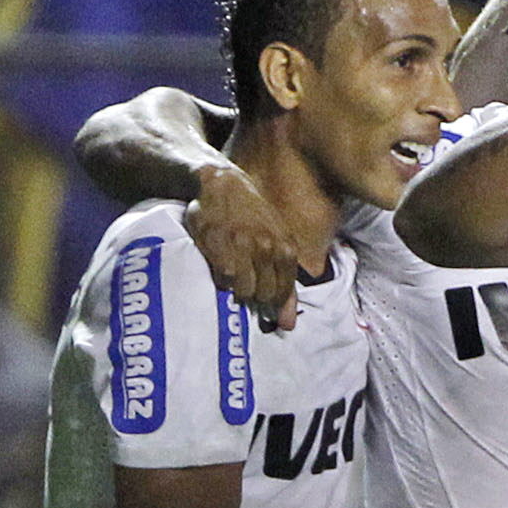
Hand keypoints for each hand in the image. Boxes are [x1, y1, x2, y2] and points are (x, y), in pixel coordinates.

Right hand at [188, 158, 303, 331]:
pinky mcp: (219, 248)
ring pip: (244, 292)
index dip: (273, 300)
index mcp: (285, 246)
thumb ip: (284, 282)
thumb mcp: (276, 238)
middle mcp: (267, 248)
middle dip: (255, 295)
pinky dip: (220, 278)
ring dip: (236, 288)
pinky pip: (223, 281)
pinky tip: (219, 263)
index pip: (284, 291)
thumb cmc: (251, 212)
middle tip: (246, 281)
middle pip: (264, 296)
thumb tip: (288, 325)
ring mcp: (243, 248)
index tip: (264, 299)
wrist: (220, 182)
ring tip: (232, 270)